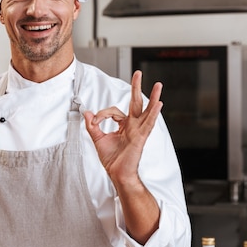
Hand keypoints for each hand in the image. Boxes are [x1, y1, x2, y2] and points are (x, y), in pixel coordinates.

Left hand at [83, 71, 162, 186]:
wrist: (117, 174)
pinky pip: (148, 123)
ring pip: (146, 110)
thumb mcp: (98, 139)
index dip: (102, 114)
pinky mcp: (141, 137)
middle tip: (138, 73)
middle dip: (136, 87)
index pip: (113, 111)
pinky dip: (154, 113)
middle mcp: (133, 126)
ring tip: (158, 85)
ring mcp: (138, 130)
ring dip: (153, 97)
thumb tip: (87, 113)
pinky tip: (159, 104)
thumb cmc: (112, 159)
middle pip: (136, 103)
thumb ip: (93, 126)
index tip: (95, 121)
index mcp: (124, 125)